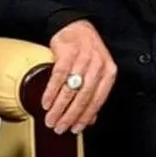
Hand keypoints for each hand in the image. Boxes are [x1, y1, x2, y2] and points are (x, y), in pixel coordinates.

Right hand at [43, 20, 117, 134]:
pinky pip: (59, 76)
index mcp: (109, 72)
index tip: (76, 129)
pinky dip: (51, 91)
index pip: (98, 99)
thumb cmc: (88, 53)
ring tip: (50, 119)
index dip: (86, 116)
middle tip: (60, 127)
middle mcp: (98, 65)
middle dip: (71, 115)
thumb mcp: (96, 71)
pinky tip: (46, 102)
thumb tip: (89, 120)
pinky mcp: (68, 53)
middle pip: (84, 96)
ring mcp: (83, 58)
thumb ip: (94, 94)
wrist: (77, 27)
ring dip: (59, 107)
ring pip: (71, 88)